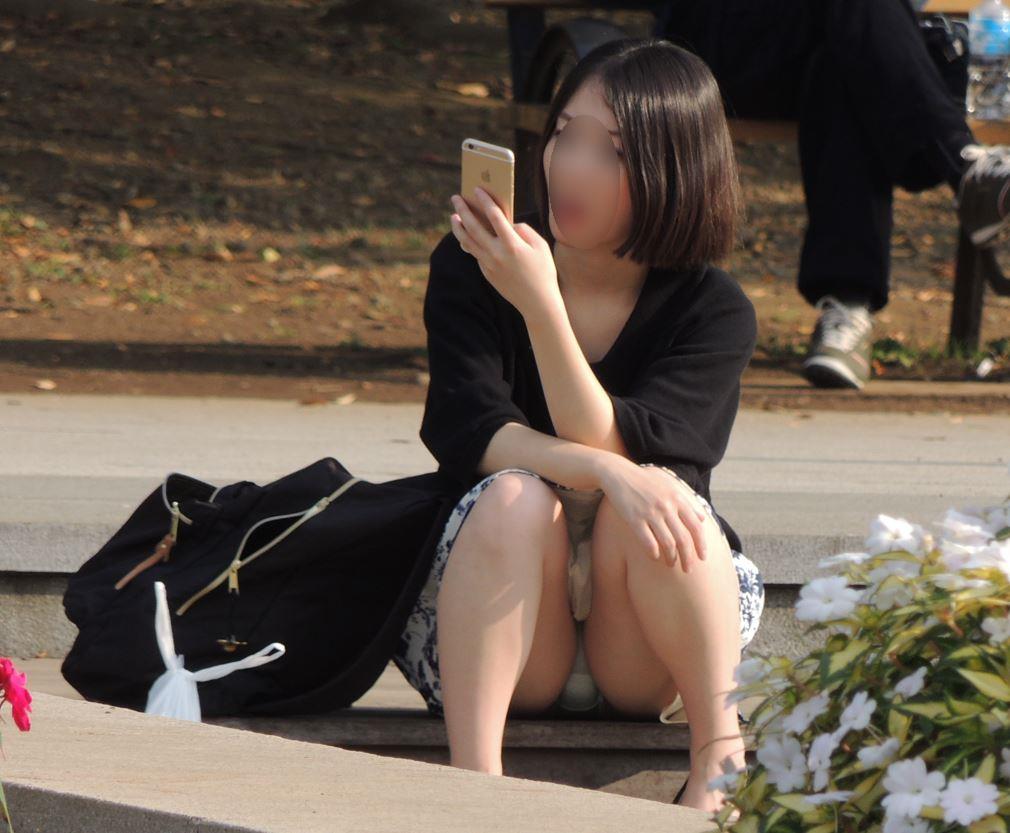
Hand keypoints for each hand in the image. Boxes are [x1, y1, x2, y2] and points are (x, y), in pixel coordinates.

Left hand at [449, 187, 560, 321]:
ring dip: (459, 227)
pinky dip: (468, 242)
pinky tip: (466, 234)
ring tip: (453, 216)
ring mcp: (489, 265)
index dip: (485, 201)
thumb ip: (524, 231)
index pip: (494, 216)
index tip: (477, 190)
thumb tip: (508, 224)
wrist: (537, 302)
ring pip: (468, 242)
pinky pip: (475, 254)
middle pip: (474, 227)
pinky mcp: (487, 273)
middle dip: (463, 210)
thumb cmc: (543, 271)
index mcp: (512, 244)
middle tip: (456, 198)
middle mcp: (497, 254)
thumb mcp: (541, 246)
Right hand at [596, 458, 710, 571]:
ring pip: (667, 543)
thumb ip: (687, 501)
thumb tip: (703, 518)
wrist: (619, 474)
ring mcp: (650, 513)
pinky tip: (655, 557)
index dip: (701, 544)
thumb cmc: (645, 481)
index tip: (703, 557)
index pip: (696, 526)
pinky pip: (648, 542)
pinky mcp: (634, 519)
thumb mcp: (670, 485)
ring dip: (672, 558)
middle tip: (688, 569)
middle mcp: (666, 507)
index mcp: (677, 499)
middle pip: (683, 539)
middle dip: (688, 558)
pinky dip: (653, 553)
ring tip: (671, 564)